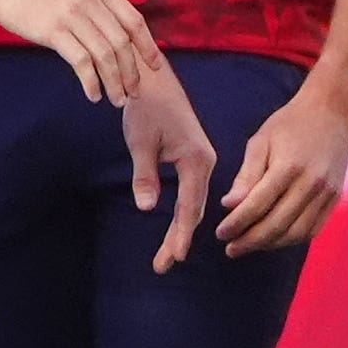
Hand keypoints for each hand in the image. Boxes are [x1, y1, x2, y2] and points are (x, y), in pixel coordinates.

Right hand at [0, 0, 156, 103]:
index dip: (147, 46)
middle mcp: (90, 0)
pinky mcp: (53, 30)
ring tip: (117, 100)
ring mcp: (72, 15)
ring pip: (106, 56)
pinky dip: (91, 82)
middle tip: (135, 92)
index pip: (134, 20)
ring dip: (115, 83)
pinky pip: (82, 62)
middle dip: (132, 72)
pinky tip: (93, 94)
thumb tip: (106, 23)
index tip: (154, 66)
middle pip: (123, 43)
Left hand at [121, 64, 216, 272]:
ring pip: (194, 204)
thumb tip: (147, 208)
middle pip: (194, 210)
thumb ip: (145, 176)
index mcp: (197, 159)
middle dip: (178, 239)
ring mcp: (202, 161)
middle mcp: (206, 163)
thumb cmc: (147, 107)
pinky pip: (192, 194)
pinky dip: (184, 215)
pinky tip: (177, 230)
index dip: (181, 234)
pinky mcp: (195, 159)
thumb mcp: (141, 142)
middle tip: (162, 267)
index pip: (189, 206)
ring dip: (181, 230)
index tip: (174, 258)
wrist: (153, 80)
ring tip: (167, 257)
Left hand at [216, 69, 347, 253]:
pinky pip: (313, 230)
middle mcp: (310, 184)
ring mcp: (326, 194)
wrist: (330, 112)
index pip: (257, 205)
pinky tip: (275, 240)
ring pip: (297, 233)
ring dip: (271, 245)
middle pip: (277, 225)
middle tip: (231, 249)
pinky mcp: (335, 199)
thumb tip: (229, 205)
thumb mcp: (260, 141)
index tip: (221, 234)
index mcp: (288, 167)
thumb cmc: (289, 124)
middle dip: (251, 241)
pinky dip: (292, 240)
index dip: (237, 224)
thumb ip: (246, 175)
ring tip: (250, 245)